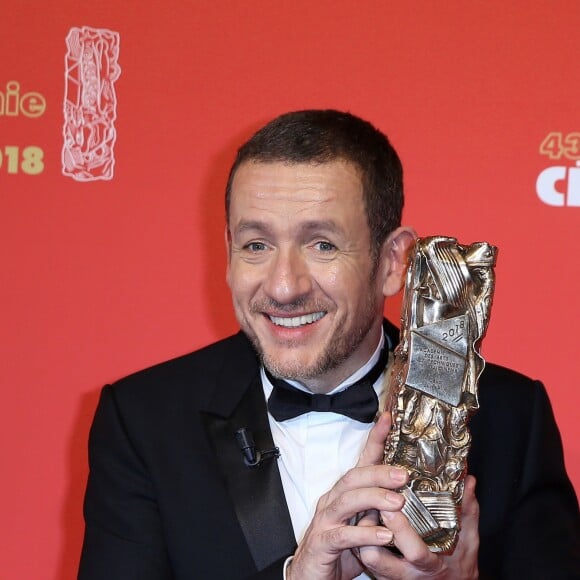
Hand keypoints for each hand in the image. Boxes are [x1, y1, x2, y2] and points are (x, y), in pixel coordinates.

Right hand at [288, 413, 407, 579]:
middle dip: (378, 472)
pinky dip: (363, 533)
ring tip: (398, 503)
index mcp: (344, 494)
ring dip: (374, 499)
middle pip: (353, 477)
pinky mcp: (322, 543)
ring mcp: (325, 521)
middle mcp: (333, 501)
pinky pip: (342, 535)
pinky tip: (383, 534)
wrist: (311, 576)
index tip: (388, 419)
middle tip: (403, 475)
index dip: (374, 439)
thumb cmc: (339, 549)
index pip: (361, 461)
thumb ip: (378, 509)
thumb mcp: (363, 523)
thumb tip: (405, 493)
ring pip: (347, 500)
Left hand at [356, 475, 479, 578]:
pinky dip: (362, 539)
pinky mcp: (382, 574)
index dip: (401, 530)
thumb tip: (467, 480)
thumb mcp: (468, 540)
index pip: (414, 552)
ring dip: (362, 534)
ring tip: (366, 511)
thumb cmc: (459, 563)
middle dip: (369, 531)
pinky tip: (366, 520)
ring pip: (366, 558)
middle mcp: (407, 573)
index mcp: (430, 564)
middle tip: (369, 504)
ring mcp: (391, 575)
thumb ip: (467, 510)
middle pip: (378, 558)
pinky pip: (365, 558)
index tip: (391, 508)